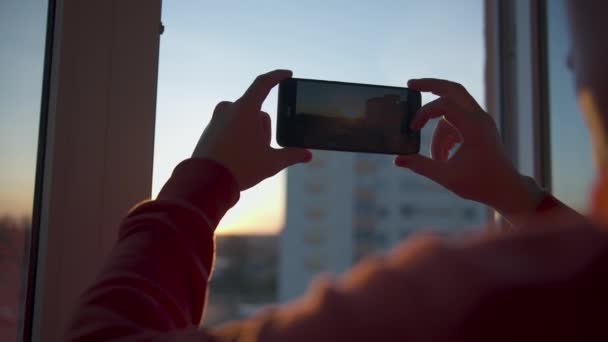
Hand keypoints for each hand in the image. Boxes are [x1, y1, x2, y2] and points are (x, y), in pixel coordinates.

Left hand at [192, 70, 311, 190]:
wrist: (207, 182)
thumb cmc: (240, 168)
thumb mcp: (271, 162)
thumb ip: (291, 155)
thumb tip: (307, 155)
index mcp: (245, 109)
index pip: (264, 84)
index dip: (277, 76)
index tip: (287, 74)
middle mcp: (229, 108)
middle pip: (257, 112)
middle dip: (263, 130)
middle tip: (261, 151)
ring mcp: (217, 118)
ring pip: (244, 121)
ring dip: (251, 134)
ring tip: (246, 157)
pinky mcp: (210, 129)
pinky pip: (230, 128)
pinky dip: (238, 139)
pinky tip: (236, 158)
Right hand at [394, 78, 543, 218]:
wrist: (506, 189)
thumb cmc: (480, 184)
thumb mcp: (446, 176)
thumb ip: (420, 166)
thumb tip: (397, 160)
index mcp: (474, 126)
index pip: (445, 104)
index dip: (424, 113)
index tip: (412, 128)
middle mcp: (480, 118)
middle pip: (453, 89)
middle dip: (431, 85)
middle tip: (411, 85)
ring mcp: (481, 121)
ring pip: (451, 111)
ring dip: (438, 131)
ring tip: (436, 158)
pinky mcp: (480, 127)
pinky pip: (456, 121)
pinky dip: (446, 134)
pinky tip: (443, 156)